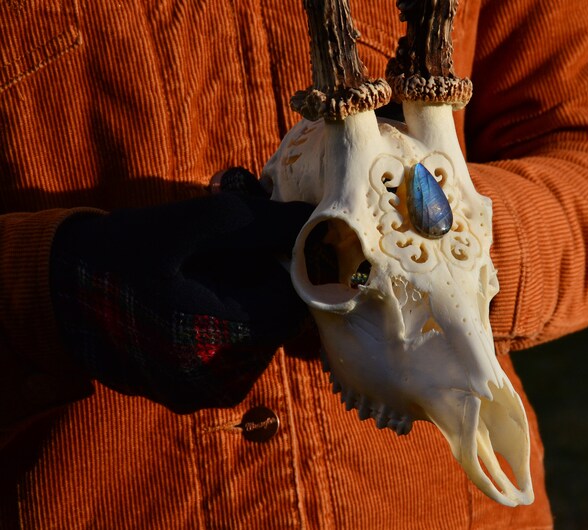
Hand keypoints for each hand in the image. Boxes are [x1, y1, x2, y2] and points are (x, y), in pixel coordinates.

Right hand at [50, 168, 313, 412]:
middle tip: (222, 258)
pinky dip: (229, 327)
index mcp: (214, 340)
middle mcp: (215, 382)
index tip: (261, 241)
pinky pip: (235, 358)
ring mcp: (203, 396)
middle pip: (277, 325)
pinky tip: (195, 305)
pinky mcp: (192, 398)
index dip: (285, 265)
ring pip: (259, 342)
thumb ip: (257, 223)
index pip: (291, 303)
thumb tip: (315, 223)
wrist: (55, 294)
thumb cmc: (120, 252)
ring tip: (202, 281)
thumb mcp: (186, 224)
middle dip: (263, 286)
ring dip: (247, 306)